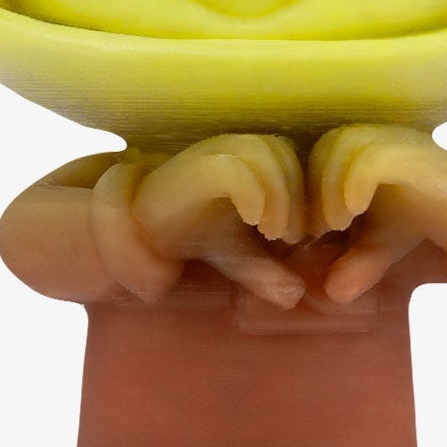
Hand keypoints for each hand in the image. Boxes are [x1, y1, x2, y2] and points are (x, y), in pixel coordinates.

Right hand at [129, 134, 307, 307]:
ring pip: (262, 152)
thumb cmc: (193, 235)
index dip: (304, 194)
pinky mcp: (193, 170)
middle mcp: (230, 150)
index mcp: (248, 162)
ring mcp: (210, 155)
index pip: (292, 156)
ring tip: (272, 233)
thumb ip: (267, 272)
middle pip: (283, 150)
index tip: (297, 235)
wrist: (142, 232)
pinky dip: (252, 195)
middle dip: (295, 198)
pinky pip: (234, 170)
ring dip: (278, 197)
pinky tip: (251, 220)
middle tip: (287, 238)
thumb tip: (295, 296)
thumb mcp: (238, 258)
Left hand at [308, 124, 446, 300]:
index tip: (300, 233)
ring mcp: (398, 142)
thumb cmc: (426, 224)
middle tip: (316, 232)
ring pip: (340, 144)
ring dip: (328, 191)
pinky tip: (353, 216)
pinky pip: (370, 160)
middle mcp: (377, 138)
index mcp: (359, 151)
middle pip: (319, 145)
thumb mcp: (379, 249)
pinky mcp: (417, 155)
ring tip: (337, 225)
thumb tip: (331, 292)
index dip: (297, 193)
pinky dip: (351, 189)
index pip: (308, 154)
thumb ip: (352, 263)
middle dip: (308, 192)